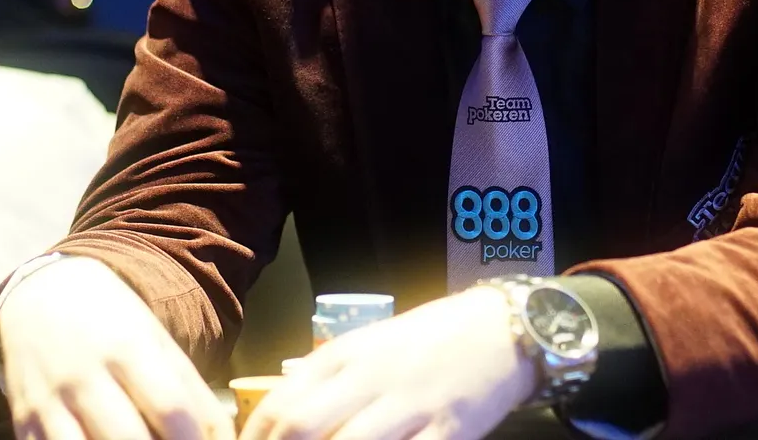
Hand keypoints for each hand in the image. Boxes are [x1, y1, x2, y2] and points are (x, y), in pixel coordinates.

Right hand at [0, 256, 233, 439]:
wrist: (39, 296)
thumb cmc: (112, 324)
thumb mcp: (156, 342)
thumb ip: (190, 391)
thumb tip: (223, 438)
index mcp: (129, 349)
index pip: (170, 407)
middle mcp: (86, 375)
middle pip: (128, 437)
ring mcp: (50, 400)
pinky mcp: (24, 421)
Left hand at [241, 287, 533, 439]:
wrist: (502, 329)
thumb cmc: (430, 340)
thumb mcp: (370, 344)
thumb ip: (328, 374)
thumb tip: (281, 407)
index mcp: (347, 354)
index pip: (281, 402)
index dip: (255, 438)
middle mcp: (372, 377)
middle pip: (302, 426)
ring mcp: (411, 405)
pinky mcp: (449, 431)